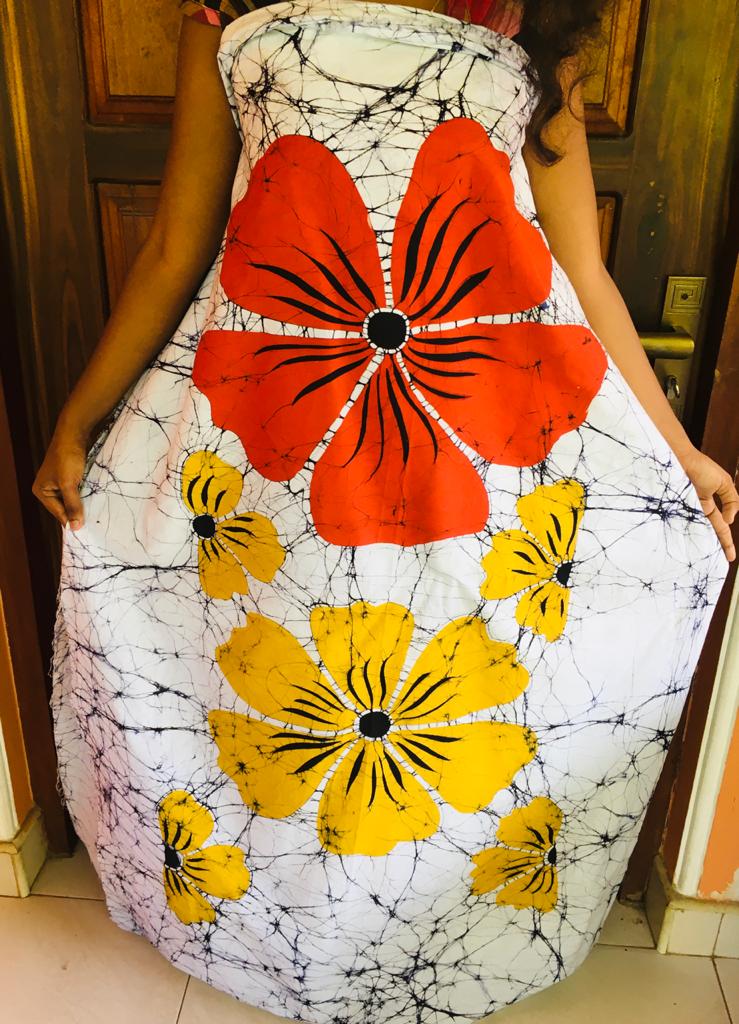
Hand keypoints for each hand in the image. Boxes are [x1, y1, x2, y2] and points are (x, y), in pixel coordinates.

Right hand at [32, 426, 88, 529]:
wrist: (74, 434)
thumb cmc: (67, 457)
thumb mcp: (69, 483)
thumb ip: (73, 505)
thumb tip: (76, 527)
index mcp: (41, 491)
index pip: (58, 513)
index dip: (72, 521)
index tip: (87, 532)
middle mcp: (47, 489)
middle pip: (65, 508)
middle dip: (78, 513)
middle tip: (94, 524)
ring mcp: (58, 483)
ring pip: (72, 501)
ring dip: (83, 505)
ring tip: (96, 515)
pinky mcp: (69, 478)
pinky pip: (77, 493)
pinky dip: (85, 497)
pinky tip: (95, 502)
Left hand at [678, 446, 737, 561]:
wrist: (678, 457)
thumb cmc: (699, 467)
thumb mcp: (723, 483)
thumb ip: (731, 501)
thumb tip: (729, 520)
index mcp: (707, 506)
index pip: (719, 528)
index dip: (725, 542)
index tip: (729, 558)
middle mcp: (695, 512)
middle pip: (707, 535)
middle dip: (714, 549)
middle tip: (721, 565)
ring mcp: (684, 513)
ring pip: (694, 535)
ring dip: (700, 547)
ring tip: (708, 562)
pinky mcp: (673, 512)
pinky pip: (680, 528)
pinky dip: (682, 537)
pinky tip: (687, 551)